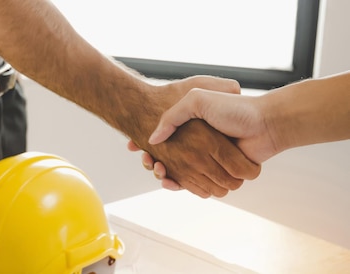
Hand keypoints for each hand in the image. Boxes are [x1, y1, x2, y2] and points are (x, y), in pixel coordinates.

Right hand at [127, 77, 260, 197]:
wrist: (266, 124)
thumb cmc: (235, 109)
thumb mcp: (197, 99)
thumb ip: (173, 116)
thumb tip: (152, 139)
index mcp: (189, 125)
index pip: (161, 138)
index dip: (145, 143)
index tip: (135, 147)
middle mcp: (196, 143)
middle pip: (165, 156)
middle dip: (151, 160)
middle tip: (146, 159)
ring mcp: (206, 158)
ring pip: (177, 171)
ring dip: (163, 173)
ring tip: (157, 169)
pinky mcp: (217, 173)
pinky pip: (194, 183)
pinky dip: (180, 184)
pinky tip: (169, 180)